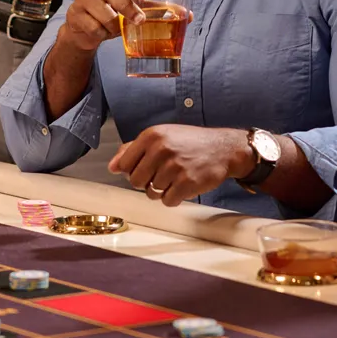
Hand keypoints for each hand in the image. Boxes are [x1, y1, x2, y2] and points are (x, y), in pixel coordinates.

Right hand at [57, 0, 146, 51]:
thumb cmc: (110, 13)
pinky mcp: (75, 15)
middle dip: (127, 7)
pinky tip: (103, 32)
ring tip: (118, 29)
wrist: (83, 28)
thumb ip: (146, 6)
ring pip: (103, 13)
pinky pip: (93, 27)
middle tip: (140, 20)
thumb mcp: (127, 6)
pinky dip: (103, 33)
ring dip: (115, 25)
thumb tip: (175, 11)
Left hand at [109, 124, 252, 206]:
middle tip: (160, 175)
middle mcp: (161, 149)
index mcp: (152, 136)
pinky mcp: (187, 183)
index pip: (123, 163)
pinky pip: (168, 201)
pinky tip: (182, 186)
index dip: (131, 170)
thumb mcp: (162, 136)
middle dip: (146, 182)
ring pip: (151, 193)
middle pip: (135, 181)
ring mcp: (174, 167)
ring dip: (161, 191)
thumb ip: (134, 149)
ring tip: (174, 178)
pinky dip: (173, 198)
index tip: (143, 169)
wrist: (223, 148)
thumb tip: (113, 165)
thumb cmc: (190, 142)